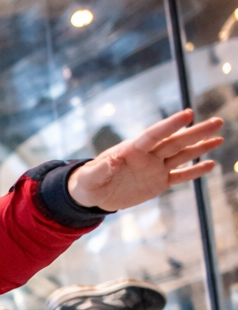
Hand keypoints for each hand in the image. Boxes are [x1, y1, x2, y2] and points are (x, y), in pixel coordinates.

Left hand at [67, 109, 221, 211]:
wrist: (94, 195)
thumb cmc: (88, 183)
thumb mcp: (89, 178)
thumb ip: (99, 169)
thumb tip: (109, 162)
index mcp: (131, 150)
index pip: (154, 135)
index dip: (170, 125)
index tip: (188, 114)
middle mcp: (147, 156)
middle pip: (175, 142)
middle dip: (196, 132)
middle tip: (217, 121)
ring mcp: (155, 168)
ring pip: (182, 155)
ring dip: (200, 146)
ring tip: (220, 137)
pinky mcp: (159, 182)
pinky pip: (179, 176)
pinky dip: (194, 171)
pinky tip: (210, 164)